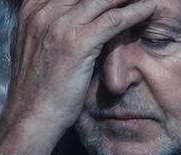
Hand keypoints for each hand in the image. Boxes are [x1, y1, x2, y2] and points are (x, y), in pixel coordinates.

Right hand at [0, 0, 157, 154]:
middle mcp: (44, 10)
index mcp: (33, 8)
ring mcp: (60, 24)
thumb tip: (64, 18)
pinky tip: (150, 8)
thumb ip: (47, 25)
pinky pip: (114, 20)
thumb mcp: (34, 46)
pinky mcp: (77, 42)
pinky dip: (135, 11)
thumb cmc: (36, 88)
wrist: (30, 117)